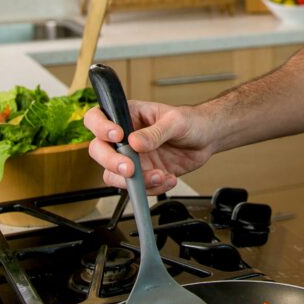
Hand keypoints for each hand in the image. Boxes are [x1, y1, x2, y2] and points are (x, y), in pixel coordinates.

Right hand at [84, 100, 216, 195]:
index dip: (100, 128)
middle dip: (112, 162)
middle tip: (130, 168)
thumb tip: (135, 142)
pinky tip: (168, 178)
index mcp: (128, 115)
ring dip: (134, 180)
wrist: (206, 139)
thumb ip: (155, 132)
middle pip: (99, 150)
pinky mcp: (142, 174)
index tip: (117, 136)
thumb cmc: (190, 121)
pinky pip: (136, 187)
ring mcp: (132, 157)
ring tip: (159, 175)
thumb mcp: (175, 121)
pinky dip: (152, 188)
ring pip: (113, 174)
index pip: (97, 118)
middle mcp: (124, 137)